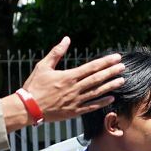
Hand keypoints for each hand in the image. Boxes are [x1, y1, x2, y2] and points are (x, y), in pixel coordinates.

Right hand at [3, 38, 125, 129]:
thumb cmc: (34, 86)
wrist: (28, 108)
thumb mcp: (43, 66)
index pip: (91, 67)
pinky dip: (102, 102)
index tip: (116, 58)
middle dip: (111, 72)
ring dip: (110, 86)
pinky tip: (111, 98)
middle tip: (123, 67)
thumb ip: (56, 52)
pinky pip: (91, 107)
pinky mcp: (74, 111)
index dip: (105, 62)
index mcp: (68, 76)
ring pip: (97, 92)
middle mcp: (74, 88)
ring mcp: (75, 101)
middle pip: (97, 79)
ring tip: (122, 80)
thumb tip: (66, 39)